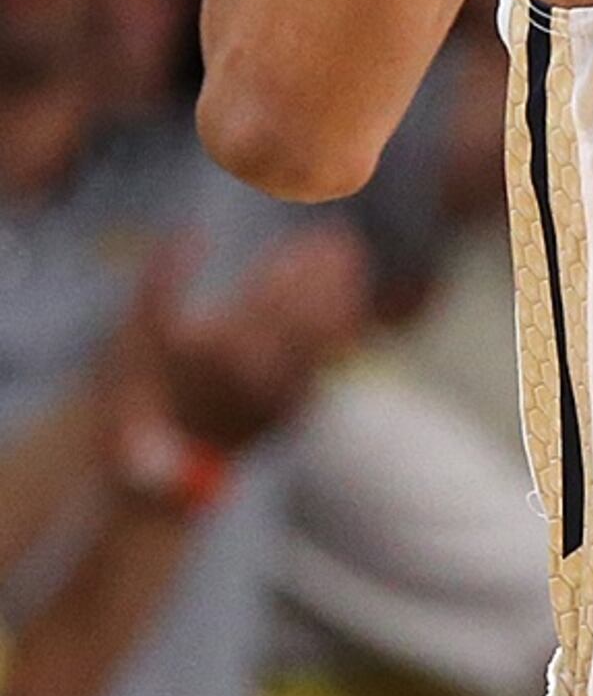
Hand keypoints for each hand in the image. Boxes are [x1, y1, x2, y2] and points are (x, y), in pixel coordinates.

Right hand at [123, 226, 370, 455]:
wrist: (156, 461)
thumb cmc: (139, 388)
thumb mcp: (135, 333)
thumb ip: (159, 280)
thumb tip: (191, 234)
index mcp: (223, 347)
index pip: (277, 293)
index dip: (302, 261)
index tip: (316, 234)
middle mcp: (260, 370)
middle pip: (312, 310)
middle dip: (330, 270)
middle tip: (343, 238)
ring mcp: (282, 393)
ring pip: (329, 335)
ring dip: (347, 293)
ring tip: (353, 260)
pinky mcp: (294, 410)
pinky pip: (331, 363)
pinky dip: (346, 327)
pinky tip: (351, 303)